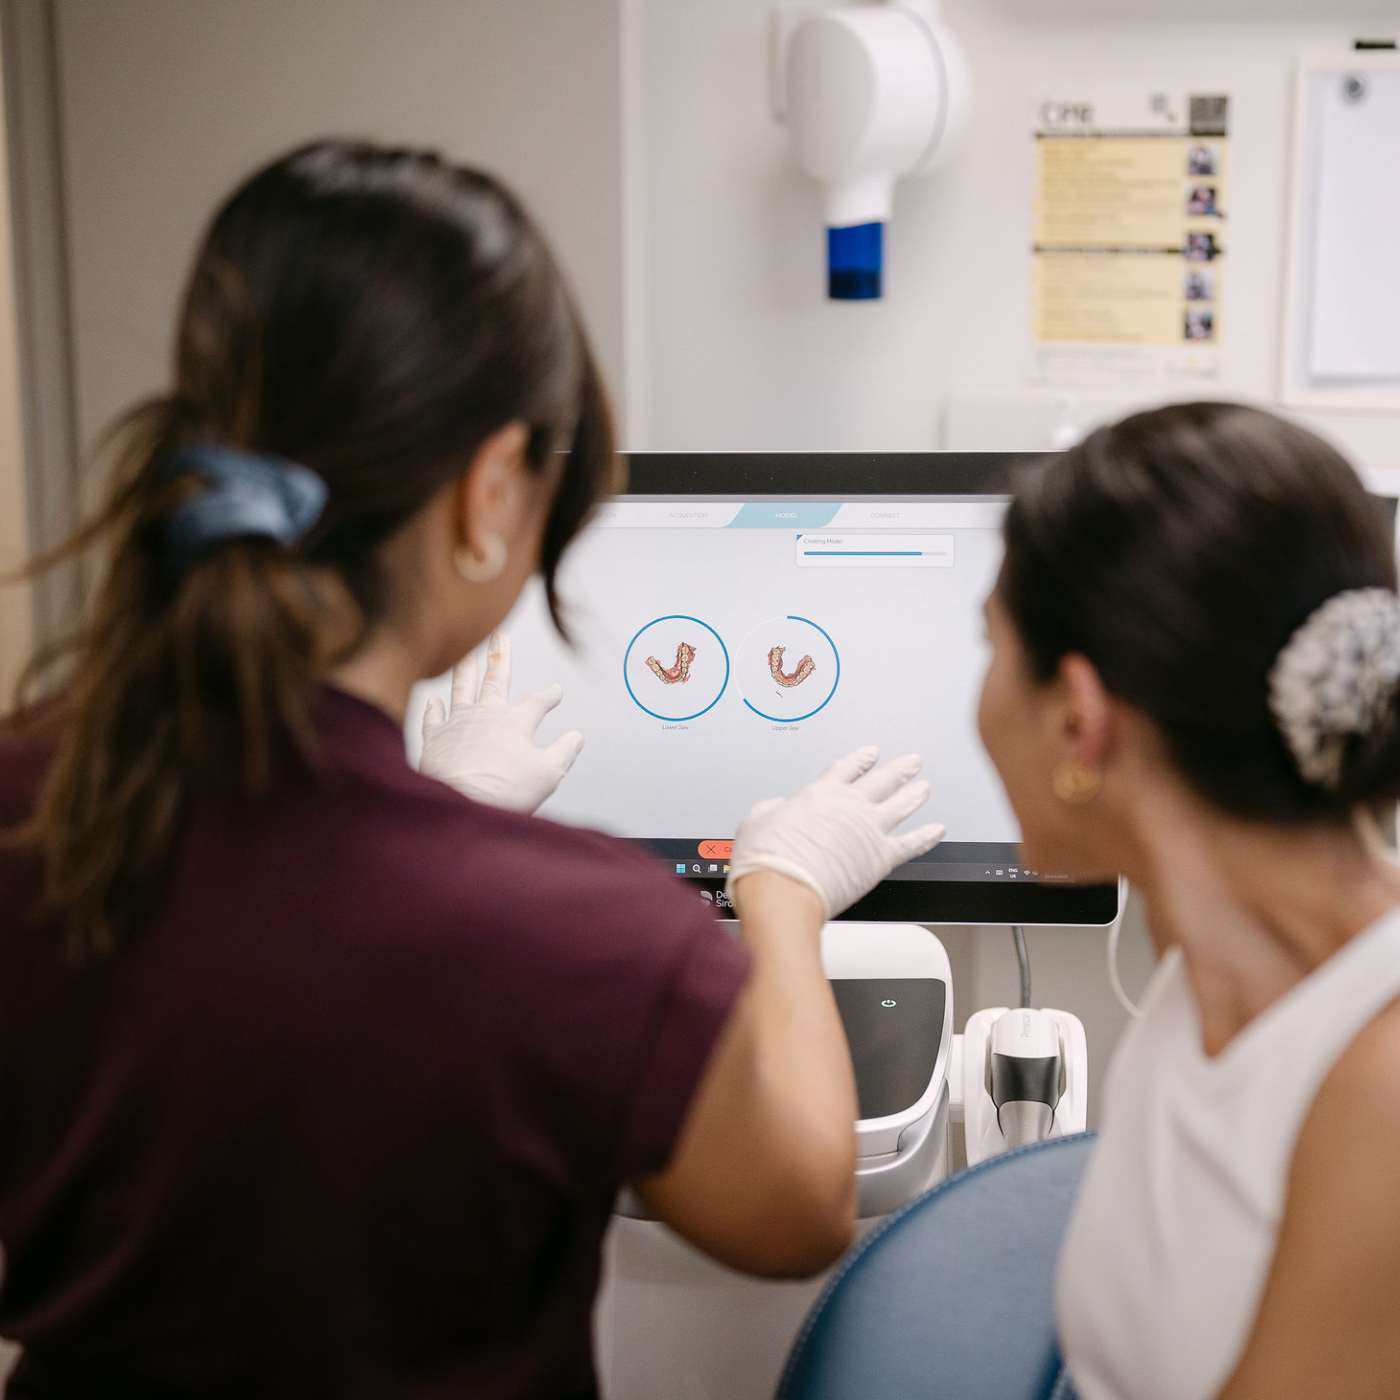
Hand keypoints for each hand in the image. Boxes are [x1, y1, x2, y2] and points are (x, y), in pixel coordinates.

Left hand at [419, 632, 583, 813]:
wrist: (457, 803)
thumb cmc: (504, 791)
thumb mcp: (547, 774)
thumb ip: (563, 752)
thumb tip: (577, 737)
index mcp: (516, 722)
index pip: (537, 701)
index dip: (549, 695)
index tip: (555, 690)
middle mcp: (486, 714)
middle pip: (496, 679)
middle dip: (500, 656)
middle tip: (498, 635)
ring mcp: (458, 723)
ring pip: (461, 687)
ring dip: (464, 668)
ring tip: (464, 652)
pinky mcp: (435, 738)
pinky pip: (433, 716)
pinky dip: (434, 707)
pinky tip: (434, 700)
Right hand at [726, 747, 945, 918]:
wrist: (784, 889)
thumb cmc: (767, 861)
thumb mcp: (755, 823)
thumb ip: (769, 811)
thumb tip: (772, 808)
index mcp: (820, 794)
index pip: (847, 769)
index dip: (861, 759)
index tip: (870, 754)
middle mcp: (850, 806)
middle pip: (882, 780)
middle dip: (899, 769)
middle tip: (911, 762)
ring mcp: (869, 830)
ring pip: (901, 805)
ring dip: (915, 794)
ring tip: (925, 786)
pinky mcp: (882, 858)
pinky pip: (913, 844)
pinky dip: (928, 836)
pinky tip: (938, 830)